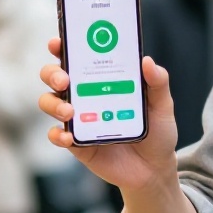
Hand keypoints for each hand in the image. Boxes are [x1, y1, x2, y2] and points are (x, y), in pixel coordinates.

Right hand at [38, 37, 179, 192]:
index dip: (62, 46)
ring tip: (70, 112)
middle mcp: (84, 95)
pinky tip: (69, 136)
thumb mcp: (162, 106)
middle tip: (64, 80)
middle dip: (52, 73)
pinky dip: (58, 135)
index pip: (77, 57)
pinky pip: (57, 136)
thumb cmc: (157, 132)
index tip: (58, 42)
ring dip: (54, 104)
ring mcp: (78, 119)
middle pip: (54, 77)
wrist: (155, 169)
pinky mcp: (76, 143)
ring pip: (50, 103)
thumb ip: (158, 83)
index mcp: (102, 80)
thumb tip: (146, 61)